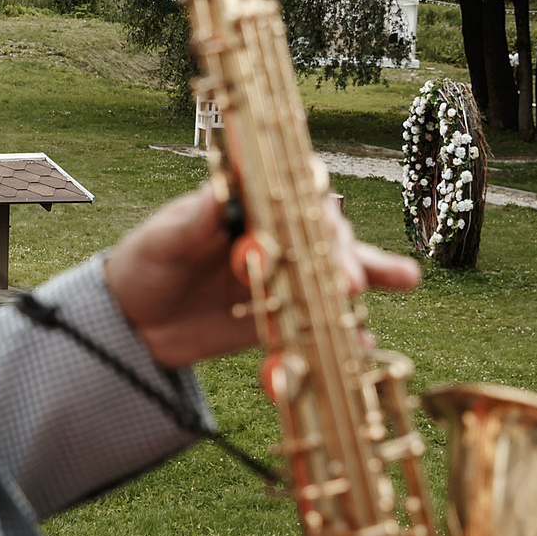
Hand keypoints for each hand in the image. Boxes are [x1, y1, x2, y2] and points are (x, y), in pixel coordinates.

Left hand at [105, 183, 419, 368]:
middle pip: (321, 236)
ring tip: (405, 279)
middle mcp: (274, 234)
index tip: (327, 233)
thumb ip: (193, 220)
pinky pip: (319, 322)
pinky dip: (345, 333)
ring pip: (333, 272)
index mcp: (248, 204)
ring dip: (369, 274)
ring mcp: (283, 274)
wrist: (132, 323)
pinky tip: (366, 344)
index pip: (292, 197)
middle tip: (352, 283)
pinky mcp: (283, 315)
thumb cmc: (144, 264)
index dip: (314, 211)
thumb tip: (216, 191)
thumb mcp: (162, 240)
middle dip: (344, 254)